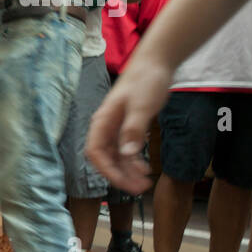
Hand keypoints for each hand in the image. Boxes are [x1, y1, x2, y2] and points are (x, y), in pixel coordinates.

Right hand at [85, 59, 171, 193]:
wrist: (156, 63)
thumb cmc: (146, 80)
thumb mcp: (141, 106)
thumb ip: (133, 130)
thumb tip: (128, 153)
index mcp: (102, 122)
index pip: (95, 152)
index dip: (107, 170)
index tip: (123, 182)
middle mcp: (106, 127)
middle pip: (105, 158)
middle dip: (120, 175)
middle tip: (139, 189)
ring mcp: (117, 128)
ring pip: (117, 157)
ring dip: (128, 171)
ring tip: (145, 183)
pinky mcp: (128, 127)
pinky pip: (126, 150)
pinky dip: (134, 162)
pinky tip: (145, 169)